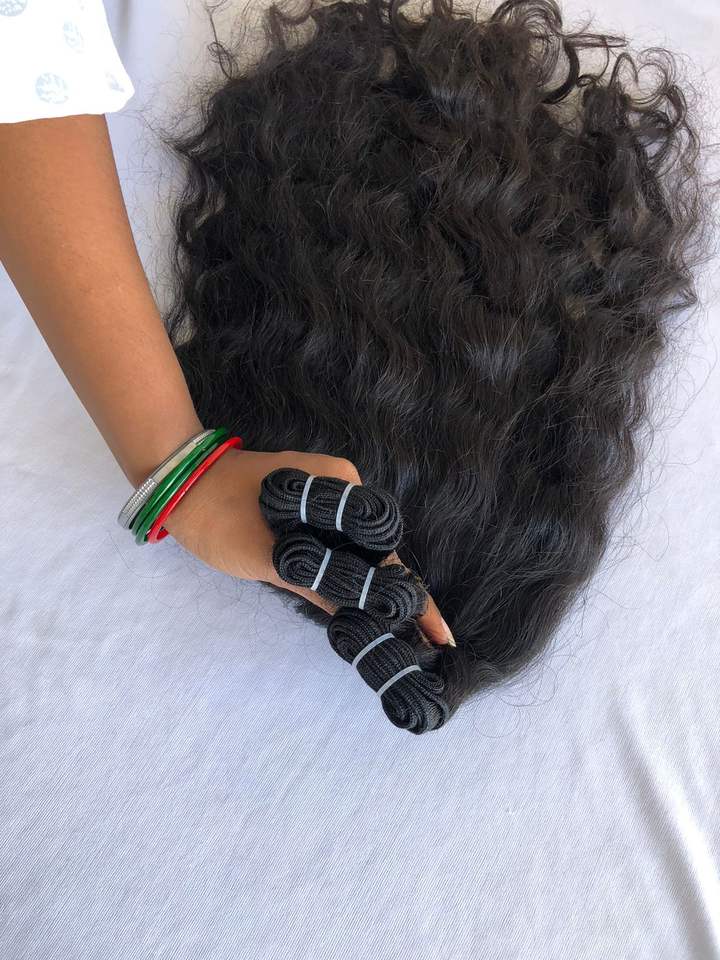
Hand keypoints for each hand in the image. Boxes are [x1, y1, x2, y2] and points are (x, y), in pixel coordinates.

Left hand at [161, 447, 454, 645]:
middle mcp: (345, 491)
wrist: (181, 483)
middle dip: (403, 597)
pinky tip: (366, 606)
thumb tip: (363, 618)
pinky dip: (352, 575)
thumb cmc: (221, 516)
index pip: (388, 552)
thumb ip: (320, 586)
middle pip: (381, 552)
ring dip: (378, 589)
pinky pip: (341, 546)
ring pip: (361, 552)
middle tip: (430, 643)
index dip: (416, 598)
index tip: (442, 636)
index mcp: (342, 490)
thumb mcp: (268, 558)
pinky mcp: (311, 511)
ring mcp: (329, 500)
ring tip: (406, 634)